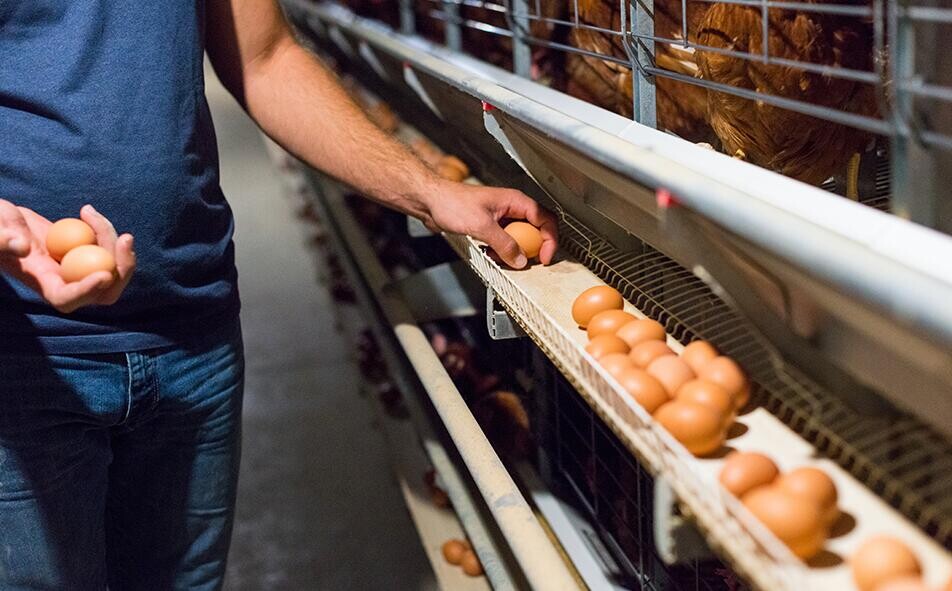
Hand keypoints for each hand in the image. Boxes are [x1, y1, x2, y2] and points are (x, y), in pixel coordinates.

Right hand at [0, 201, 134, 312]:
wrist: (6, 222)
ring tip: (89, 212)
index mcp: (41, 282)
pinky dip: (105, 231)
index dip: (87, 291)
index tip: (104, 273)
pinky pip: (107, 250)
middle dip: (122, 270)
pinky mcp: (84, 253)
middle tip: (125, 238)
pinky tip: (87, 212)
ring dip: (113, 241)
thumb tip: (23, 247)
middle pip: (104, 292)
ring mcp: (77, 268)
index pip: (67, 299)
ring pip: (111, 268)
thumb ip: (1, 239)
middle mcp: (64, 281)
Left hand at [421, 182, 558, 268]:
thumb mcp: (482, 226)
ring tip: (502, 257)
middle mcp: (511, 208)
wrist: (430, 201)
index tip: (544, 257)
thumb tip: (520, 259)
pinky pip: (505, 241)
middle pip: (535, 230)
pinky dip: (501, 250)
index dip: (549, 240)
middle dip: (531, 248)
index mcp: (515, 201)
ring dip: (514, 251)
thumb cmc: (451, 202)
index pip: (545, 219)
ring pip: (519, 238)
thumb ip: (504, 244)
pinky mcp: (491, 225)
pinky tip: (490, 253)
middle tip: (525, 261)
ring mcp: (501, 217)